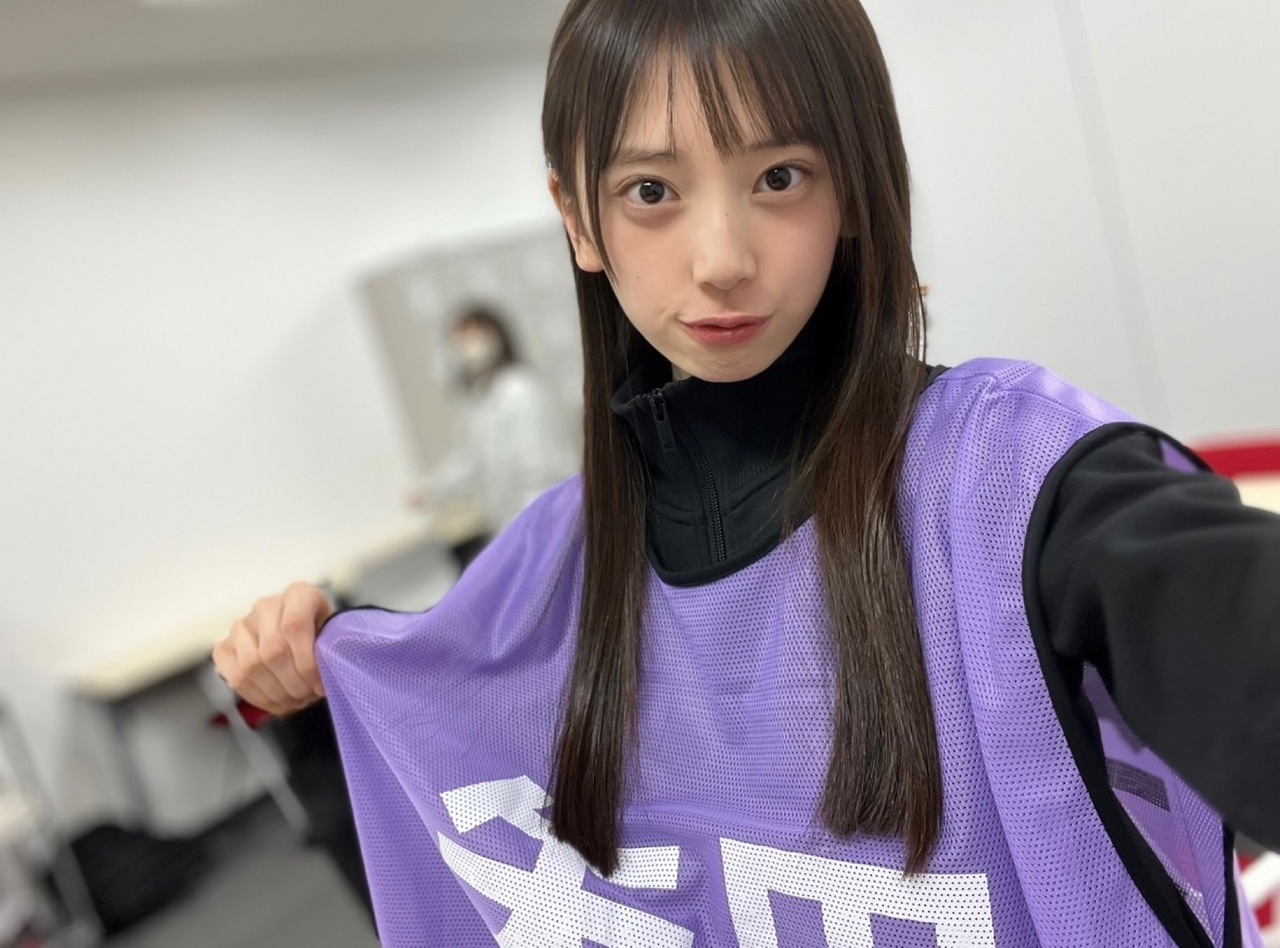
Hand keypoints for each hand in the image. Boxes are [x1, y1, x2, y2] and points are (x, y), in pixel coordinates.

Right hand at [212, 581, 332, 715]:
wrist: (300, 634)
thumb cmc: (320, 635)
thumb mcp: (333, 634)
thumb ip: (330, 648)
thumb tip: (326, 677)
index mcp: (298, 594)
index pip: (295, 626)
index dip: (307, 662)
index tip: (320, 685)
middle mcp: (267, 606)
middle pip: (273, 651)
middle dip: (293, 683)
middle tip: (307, 697)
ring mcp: (242, 625)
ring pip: (252, 666)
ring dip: (276, 693)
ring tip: (295, 701)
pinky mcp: (225, 647)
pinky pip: (236, 677)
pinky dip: (258, 697)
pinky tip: (277, 702)